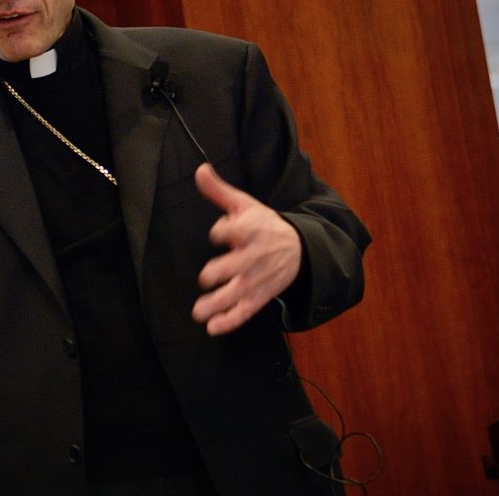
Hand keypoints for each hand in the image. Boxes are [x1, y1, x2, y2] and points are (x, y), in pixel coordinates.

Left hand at [191, 163, 301, 335]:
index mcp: (252, 230)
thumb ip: (218, 191)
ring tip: (198, 313)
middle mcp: (255, 255)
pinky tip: (213, 328)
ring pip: (238, 292)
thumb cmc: (264, 224)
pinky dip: (231, 320)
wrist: (300, 247)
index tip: (219, 233)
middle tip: (207, 276)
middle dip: (222, 271)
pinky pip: (246, 310)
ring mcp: (258, 278)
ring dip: (219, 304)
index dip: (224, 231)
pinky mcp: (261, 295)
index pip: (235, 230)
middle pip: (237, 264)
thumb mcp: (244, 204)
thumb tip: (199, 169)